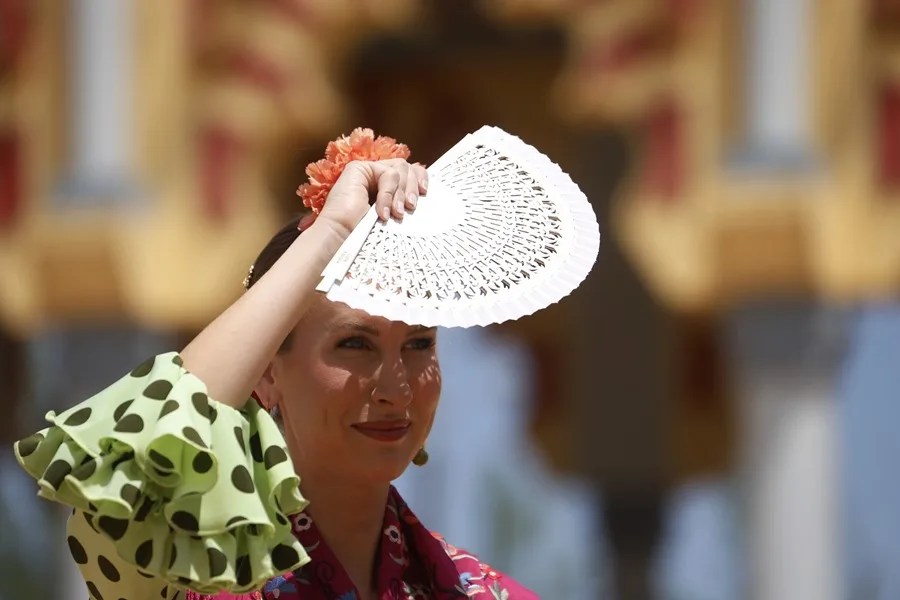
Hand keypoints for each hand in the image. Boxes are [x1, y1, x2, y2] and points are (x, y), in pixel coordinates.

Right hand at [311, 159, 428, 235]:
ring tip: (396, 214)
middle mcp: (375, 176)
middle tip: (411, 207)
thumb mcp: (394, 214)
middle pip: (406, 166)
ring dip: (401, 194)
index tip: (425, 193)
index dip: (420, 177)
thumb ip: (405, 200)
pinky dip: (388, 194)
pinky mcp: (358, 168)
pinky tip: (382, 212)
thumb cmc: (365, 234)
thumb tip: (424, 192)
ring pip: (399, 168)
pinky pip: (388, 174)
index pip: (408, 170)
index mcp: (384, 186)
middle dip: (412, 187)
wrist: (343, 237)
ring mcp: (366, 171)